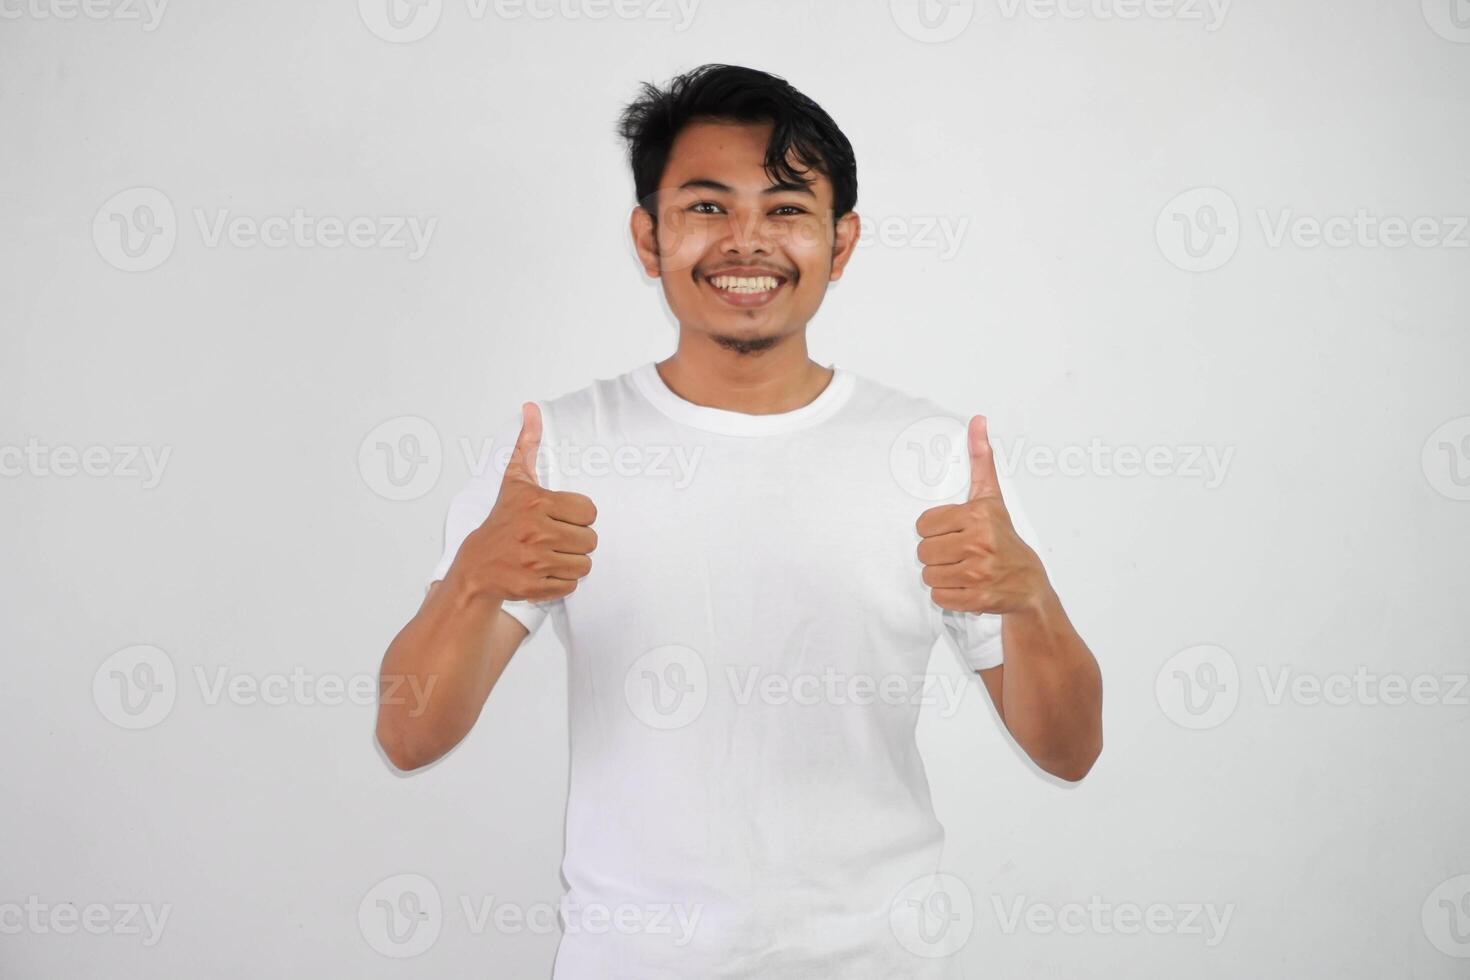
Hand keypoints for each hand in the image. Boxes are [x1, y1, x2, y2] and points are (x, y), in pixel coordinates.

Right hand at [447, 402, 597, 602]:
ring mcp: (533, 561)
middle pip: (590, 540)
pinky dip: (562, 581)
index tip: (559, 518)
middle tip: (554, 539)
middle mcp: (535, 531)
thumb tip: (531, 407)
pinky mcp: (533, 586)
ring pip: (584, 564)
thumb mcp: (515, 480)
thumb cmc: (503, 521)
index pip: (589, 512)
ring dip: (572, 562)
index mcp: (536, 502)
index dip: (578, 517)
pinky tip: (543, 571)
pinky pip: (571, 584)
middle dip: (576, 541)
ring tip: (550, 555)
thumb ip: (527, 444)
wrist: (477, 566)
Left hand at [916, 415, 1047, 614]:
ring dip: (941, 576)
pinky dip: (948, 595)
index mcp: (977, 515)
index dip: (935, 531)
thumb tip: (977, 420)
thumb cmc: (1005, 539)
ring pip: (929, 576)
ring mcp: (978, 573)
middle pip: (923, 552)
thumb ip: (981, 460)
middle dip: (937, 555)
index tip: (955, 533)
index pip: (923, 525)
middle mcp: (978, 543)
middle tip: (958, 554)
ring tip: (962, 570)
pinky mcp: (977, 599)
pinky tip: (966, 586)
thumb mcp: (992, 498)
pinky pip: (939, 597)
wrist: (1029, 584)